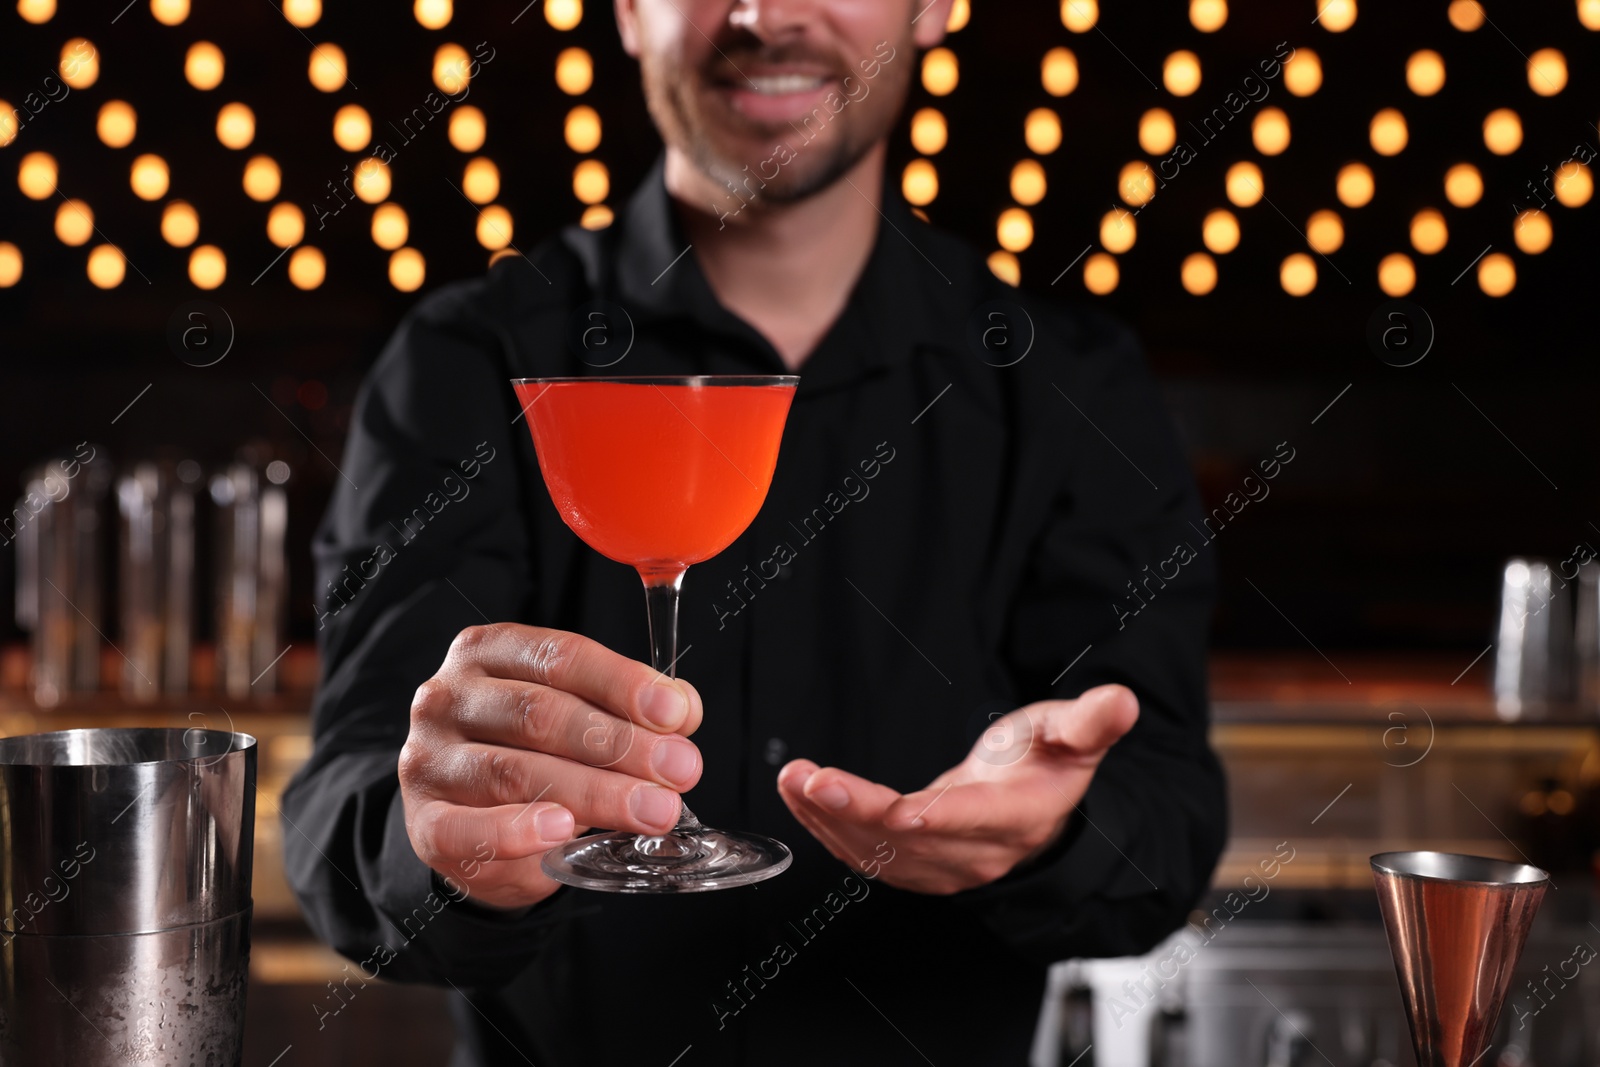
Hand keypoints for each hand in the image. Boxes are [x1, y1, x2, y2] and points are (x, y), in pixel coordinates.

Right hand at [399, 623, 704, 910]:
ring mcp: (427, 759)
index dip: (623, 683)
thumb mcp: (581, 718)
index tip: (675, 714)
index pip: (561, 656)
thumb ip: (630, 709)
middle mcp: (448, 697)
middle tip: (680, 771)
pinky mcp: (423, 822)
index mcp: (489, 652)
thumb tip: (684, 710)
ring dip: (595, 792)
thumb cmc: (534, 756)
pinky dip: (517, 830)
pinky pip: (468, 828)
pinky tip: (562, 829)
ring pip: (514, 771)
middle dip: (621, 744)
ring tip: (653, 809)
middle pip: (541, 714)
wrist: (473, 826)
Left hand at [776, 684, 1137, 894]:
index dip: (933, 820)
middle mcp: (972, 851)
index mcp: (1014, 817)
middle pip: (907, 840)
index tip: (896, 810)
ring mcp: (936, 864)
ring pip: (875, 852)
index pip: (969, 822)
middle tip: (811, 778)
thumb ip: (1092, 722)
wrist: (1032, 813)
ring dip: (826, 817)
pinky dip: (824, 826)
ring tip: (792, 778)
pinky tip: (798, 795)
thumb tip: (1120, 700)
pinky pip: (861, 853)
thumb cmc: (1048, 766)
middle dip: (854, 811)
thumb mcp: (1074, 736)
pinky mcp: (908, 864)